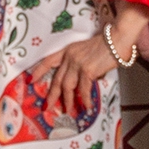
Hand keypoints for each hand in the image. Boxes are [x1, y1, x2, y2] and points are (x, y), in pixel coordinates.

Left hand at [38, 0, 148, 119]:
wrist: (118, 38)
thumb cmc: (108, 43)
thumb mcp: (87, 50)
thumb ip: (81, 63)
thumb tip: (83, 80)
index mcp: (68, 50)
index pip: (48, 61)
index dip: (38, 71)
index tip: (31, 80)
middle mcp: (70, 56)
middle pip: (57, 79)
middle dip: (51, 95)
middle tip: (47, 106)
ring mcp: (77, 63)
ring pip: (67, 87)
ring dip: (68, 100)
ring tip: (68, 110)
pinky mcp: (87, 70)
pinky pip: (83, 90)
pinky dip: (85, 100)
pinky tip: (87, 106)